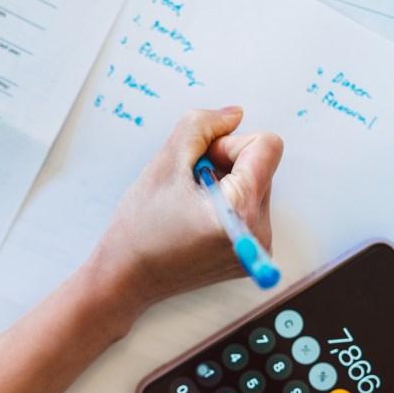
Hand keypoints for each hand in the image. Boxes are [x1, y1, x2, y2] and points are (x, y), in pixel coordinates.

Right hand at [91, 106, 281, 317]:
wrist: (126, 277)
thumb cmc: (139, 228)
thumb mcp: (164, 163)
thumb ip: (200, 126)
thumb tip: (233, 115)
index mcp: (242, 210)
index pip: (267, 146)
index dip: (229, 145)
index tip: (200, 164)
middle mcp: (259, 234)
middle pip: (261, 167)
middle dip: (225, 167)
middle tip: (188, 187)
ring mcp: (257, 248)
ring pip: (254, 187)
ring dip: (223, 185)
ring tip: (188, 206)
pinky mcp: (250, 256)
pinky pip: (248, 210)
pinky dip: (224, 206)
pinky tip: (195, 221)